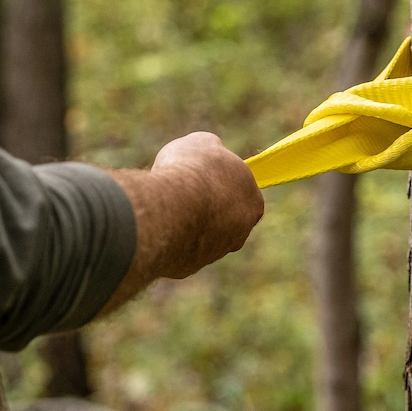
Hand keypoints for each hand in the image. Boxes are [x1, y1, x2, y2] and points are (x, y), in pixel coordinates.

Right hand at [150, 132, 264, 276]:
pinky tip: (158, 223)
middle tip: (181, 190)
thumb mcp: (203, 144)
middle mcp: (240, 233)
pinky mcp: (189, 266)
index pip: (241, 192)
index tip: (201, 174)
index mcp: (253, 203)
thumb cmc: (191, 172)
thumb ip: (213, 151)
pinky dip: (169, 237)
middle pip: (223, 217)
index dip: (219, 181)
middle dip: (205, 205)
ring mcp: (215, 253)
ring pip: (200, 235)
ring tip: (165, 204)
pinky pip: (179, 249)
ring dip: (186, 222)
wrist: (169, 208)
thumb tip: (212, 152)